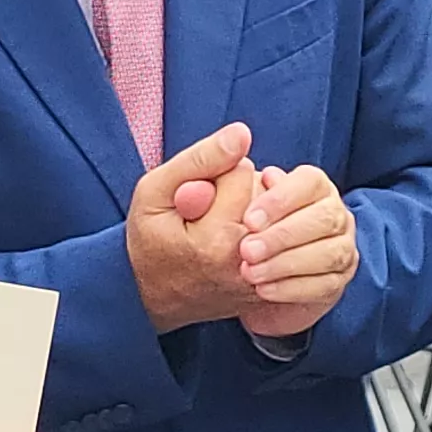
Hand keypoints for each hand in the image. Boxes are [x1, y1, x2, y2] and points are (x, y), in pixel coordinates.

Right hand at [129, 122, 262, 331]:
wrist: (148, 298)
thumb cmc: (148, 241)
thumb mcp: (154, 192)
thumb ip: (199, 159)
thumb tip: (242, 133)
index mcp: (218, 238)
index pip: (242, 170)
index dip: (216, 174)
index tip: (195, 197)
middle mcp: (249, 261)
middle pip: (266, 190)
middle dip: (241, 191)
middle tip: (207, 215)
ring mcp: (264, 278)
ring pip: (278, 213)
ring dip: (255, 212)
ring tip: (221, 230)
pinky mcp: (272, 287)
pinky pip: (283, 238)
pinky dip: (265, 234)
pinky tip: (237, 245)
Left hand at [235, 163, 356, 339]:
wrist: (250, 268)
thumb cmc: (243, 225)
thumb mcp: (232, 201)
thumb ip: (234, 185)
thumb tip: (254, 179)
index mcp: (315, 185)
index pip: (310, 182)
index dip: (280, 201)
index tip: (248, 221)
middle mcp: (335, 213)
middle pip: (324, 218)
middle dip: (283, 236)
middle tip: (246, 250)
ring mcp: (342, 247)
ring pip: (329, 253)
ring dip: (287, 264)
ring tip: (250, 272)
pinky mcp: (337, 280)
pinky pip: (325, 285)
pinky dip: (293, 288)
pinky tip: (263, 290)